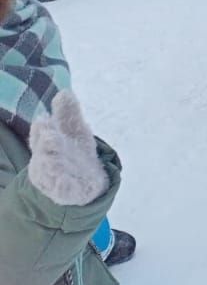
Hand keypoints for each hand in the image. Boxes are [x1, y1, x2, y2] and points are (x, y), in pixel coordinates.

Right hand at [27, 91, 108, 206]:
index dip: (43, 130)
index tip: (44, 121)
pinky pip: (63, 190)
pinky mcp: (67, 192)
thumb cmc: (74, 151)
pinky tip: (64, 184)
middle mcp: (47, 161)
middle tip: (50, 137)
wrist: (85, 181)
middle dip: (46, 145)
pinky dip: (62, 187)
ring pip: (50, 173)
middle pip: (44, 153)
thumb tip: (64, 92)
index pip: (42, 135)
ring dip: (51, 167)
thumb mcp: (73, 130)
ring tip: (53, 162)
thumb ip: (68, 113)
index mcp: (47, 145)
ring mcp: (56, 178)